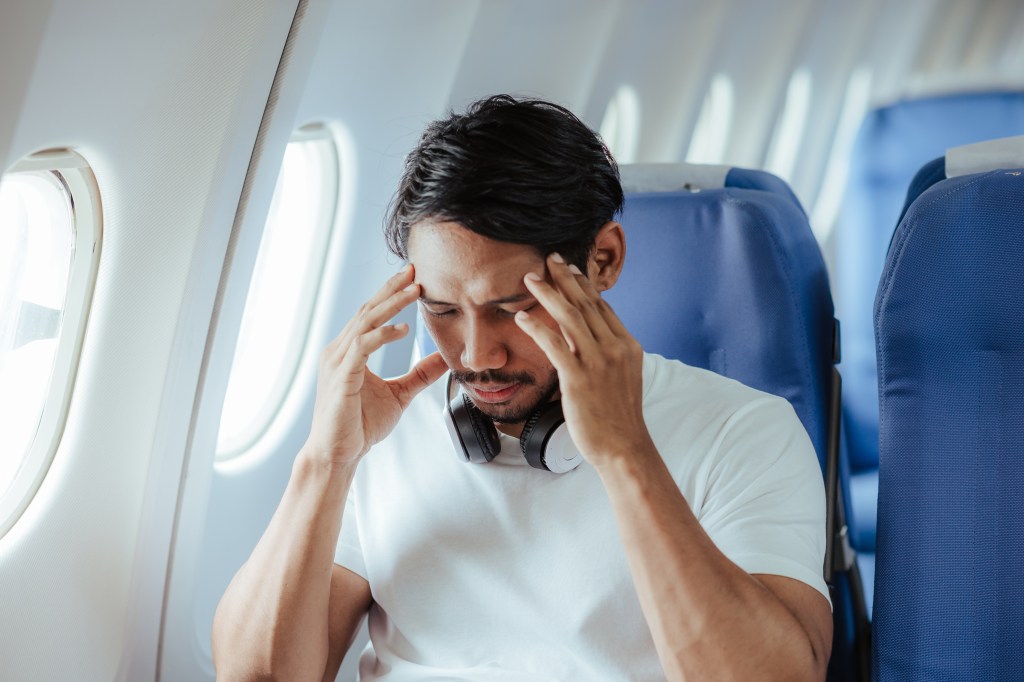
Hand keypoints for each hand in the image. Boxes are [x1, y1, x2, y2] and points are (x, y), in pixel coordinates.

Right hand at [304, 264, 446, 466]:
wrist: (338, 455)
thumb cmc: (360, 425)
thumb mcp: (399, 394)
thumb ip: (419, 375)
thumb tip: (443, 359)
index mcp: (350, 351)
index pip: (371, 313)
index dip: (391, 294)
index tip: (413, 277)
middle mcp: (339, 350)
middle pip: (368, 309)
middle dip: (392, 289)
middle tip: (414, 270)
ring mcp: (337, 362)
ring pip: (366, 322)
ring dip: (391, 304)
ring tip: (415, 290)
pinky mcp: (341, 377)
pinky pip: (362, 347)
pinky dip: (382, 334)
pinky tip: (402, 329)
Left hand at [515, 253, 651, 466]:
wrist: (624, 448)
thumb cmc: (619, 418)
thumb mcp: (623, 378)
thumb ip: (609, 356)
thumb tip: (590, 341)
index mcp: (628, 346)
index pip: (603, 307)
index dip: (584, 286)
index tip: (570, 270)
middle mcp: (615, 348)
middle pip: (586, 304)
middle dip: (565, 278)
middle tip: (549, 259)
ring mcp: (598, 362)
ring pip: (570, 316)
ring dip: (547, 293)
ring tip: (530, 278)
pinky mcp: (579, 378)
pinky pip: (554, 344)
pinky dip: (536, 327)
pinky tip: (521, 318)